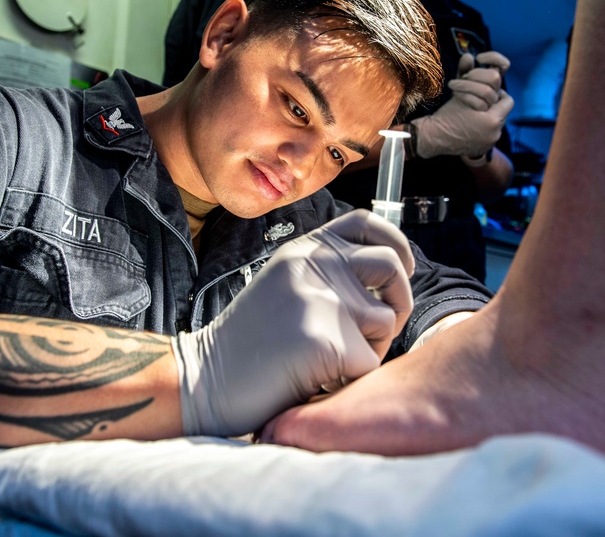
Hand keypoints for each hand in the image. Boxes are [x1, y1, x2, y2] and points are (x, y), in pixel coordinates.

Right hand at [172, 209, 414, 436]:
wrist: (203, 380)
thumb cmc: (248, 342)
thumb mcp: (284, 284)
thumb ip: (326, 271)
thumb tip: (390, 271)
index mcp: (305, 248)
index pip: (368, 223)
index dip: (396, 243)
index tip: (402, 268)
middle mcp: (316, 264)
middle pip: (391, 267)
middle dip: (399, 301)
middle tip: (376, 331)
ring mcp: (322, 298)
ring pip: (385, 322)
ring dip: (369, 349)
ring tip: (329, 362)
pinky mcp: (328, 339)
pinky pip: (369, 364)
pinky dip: (350, 381)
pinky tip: (316, 381)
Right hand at [412, 51, 513, 159]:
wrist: (434, 140)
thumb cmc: (445, 115)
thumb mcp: (457, 91)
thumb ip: (466, 73)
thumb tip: (469, 55)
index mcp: (491, 119)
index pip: (507, 98)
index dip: (497, 90)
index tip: (487, 88)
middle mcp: (496, 132)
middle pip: (505, 109)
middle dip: (494, 99)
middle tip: (483, 96)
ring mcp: (492, 141)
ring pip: (499, 119)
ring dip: (490, 111)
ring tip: (477, 108)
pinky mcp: (486, 146)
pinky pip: (492, 130)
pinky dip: (485, 123)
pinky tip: (473, 120)